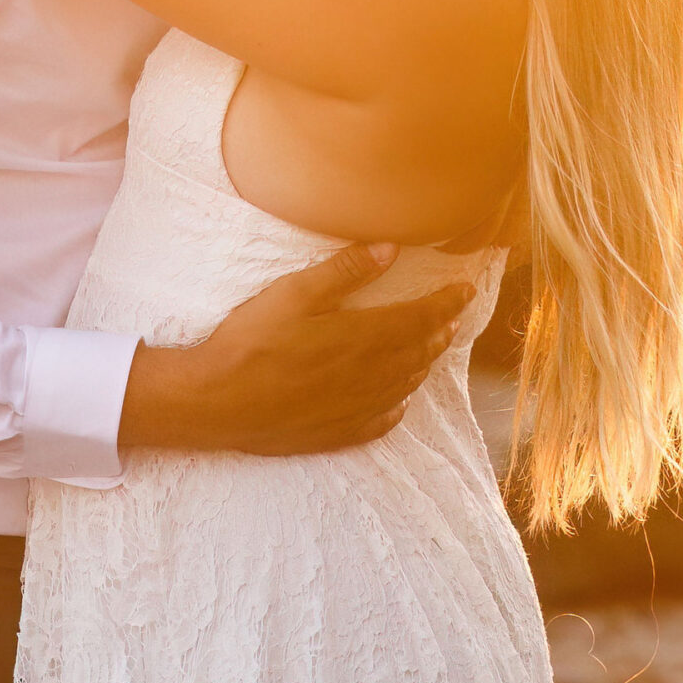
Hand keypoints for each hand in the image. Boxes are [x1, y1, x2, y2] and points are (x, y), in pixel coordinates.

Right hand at [118, 242, 471, 453]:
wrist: (216, 402)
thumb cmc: (251, 340)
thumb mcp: (295, 292)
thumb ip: (346, 270)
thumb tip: (391, 248)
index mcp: (363, 338)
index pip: (421, 317)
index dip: (447, 303)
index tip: (466, 289)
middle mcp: (369, 376)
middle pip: (419, 351)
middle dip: (440, 330)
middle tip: (451, 315)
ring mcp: (355, 409)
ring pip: (406, 384)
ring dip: (423, 363)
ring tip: (432, 347)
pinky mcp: (336, 433)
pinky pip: (382, 421)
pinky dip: (398, 405)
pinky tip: (398, 400)